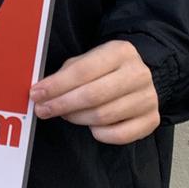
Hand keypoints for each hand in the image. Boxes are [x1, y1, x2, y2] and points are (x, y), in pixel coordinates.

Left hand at [29, 40, 159, 144]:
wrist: (142, 75)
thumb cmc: (107, 69)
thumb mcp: (89, 60)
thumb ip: (67, 73)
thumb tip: (42, 92)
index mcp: (120, 51)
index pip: (83, 71)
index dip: (56, 85)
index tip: (36, 94)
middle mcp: (138, 73)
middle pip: (93, 96)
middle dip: (62, 105)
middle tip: (43, 110)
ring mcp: (148, 98)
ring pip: (103, 117)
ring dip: (77, 119)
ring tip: (66, 114)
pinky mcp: (152, 120)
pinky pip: (119, 135)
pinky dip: (100, 134)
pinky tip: (91, 126)